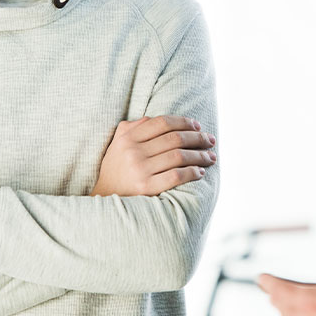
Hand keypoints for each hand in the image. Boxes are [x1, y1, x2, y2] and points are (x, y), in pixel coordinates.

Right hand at [92, 115, 215, 196]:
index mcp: (128, 137)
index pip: (163, 122)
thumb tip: (156, 118)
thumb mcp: (119, 143)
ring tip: (211, 157)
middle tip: (211, 140)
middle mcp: (134, 151)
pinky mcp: (146, 187)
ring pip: (179, 156)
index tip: (198, 125)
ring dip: (200, 155)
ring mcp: (140, 170)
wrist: (104, 197)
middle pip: (175, 139)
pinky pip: (176, 176)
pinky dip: (192, 172)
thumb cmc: (116, 168)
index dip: (184, 122)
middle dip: (198, 138)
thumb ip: (134, 127)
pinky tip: (200, 172)